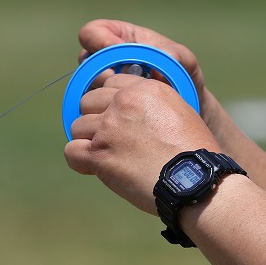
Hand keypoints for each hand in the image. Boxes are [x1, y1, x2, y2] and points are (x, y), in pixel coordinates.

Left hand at [64, 74, 219, 214]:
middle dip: (96, 118)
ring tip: (107, 156)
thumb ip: (153, 104)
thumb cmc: (194, 153)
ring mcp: (109, 127)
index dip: (112, 102)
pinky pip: (71, 151)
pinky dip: (79, 161)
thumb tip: (135, 112)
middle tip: (111, 138)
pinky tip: (93, 167)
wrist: (194, 181)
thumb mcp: (180, 112)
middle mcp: (124, 102)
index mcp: (145, 89)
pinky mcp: (99, 154)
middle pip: (88, 100)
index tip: (119, 118)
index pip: (111, 83)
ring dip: (88, 140)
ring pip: (77, 126)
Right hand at [77, 19, 206, 108]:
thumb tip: (164, 55)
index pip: (93, 32)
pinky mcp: (104, 109)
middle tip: (121, 81)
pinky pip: (92, 110)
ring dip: (104, 94)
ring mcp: (103, 86)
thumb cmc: (185, 80)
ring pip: (86, 86)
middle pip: (85, 61)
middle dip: (101, 71)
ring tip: (130, 100)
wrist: (186, 110)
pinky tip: (127, 115)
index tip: (120, 51)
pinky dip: (105, 112)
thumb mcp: (187, 63)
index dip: (100, 40)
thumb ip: (179, 55)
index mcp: (121, 39)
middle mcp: (107, 62)